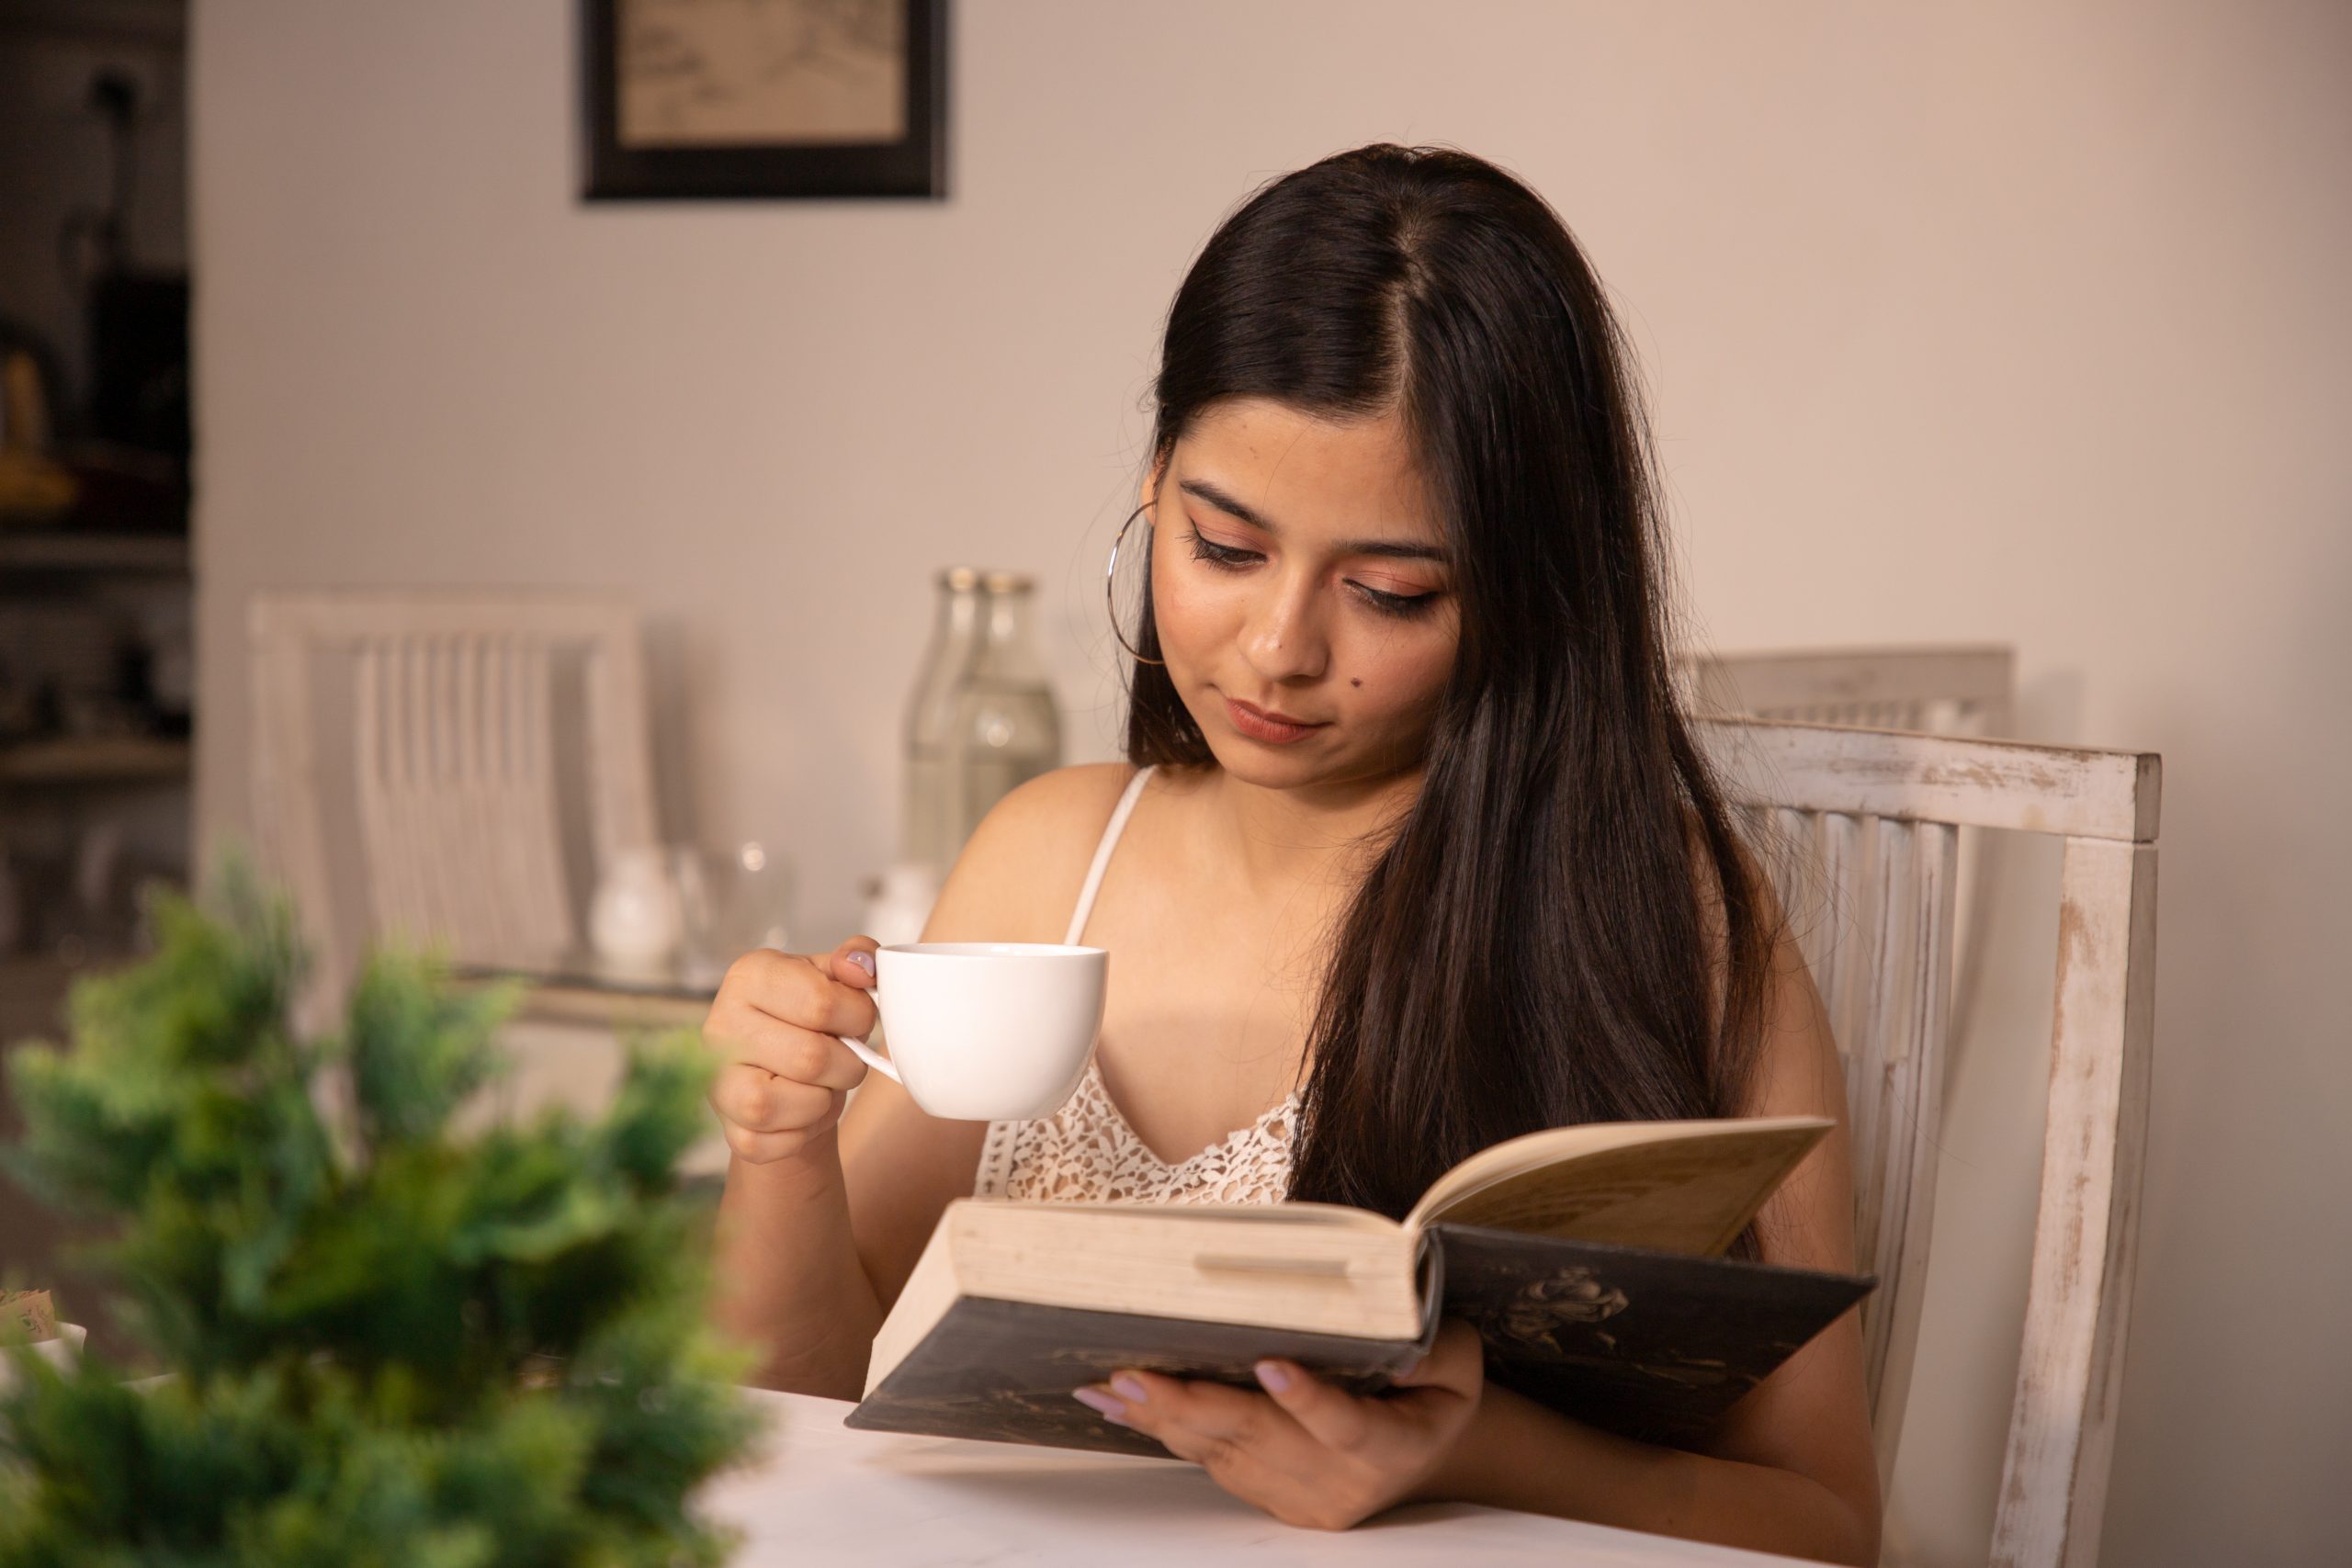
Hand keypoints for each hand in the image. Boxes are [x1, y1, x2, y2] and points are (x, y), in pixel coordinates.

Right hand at [702, 939, 881, 1163]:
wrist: (786, 1072)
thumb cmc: (812, 1020)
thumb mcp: (834, 977)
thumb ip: (856, 958)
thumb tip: (860, 967)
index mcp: (749, 976)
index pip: (821, 1002)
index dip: (858, 1017)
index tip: (857, 1018)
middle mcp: (721, 1025)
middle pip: (812, 1058)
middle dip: (848, 1064)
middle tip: (845, 1057)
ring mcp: (717, 1080)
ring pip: (795, 1103)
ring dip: (826, 1098)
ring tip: (823, 1083)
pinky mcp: (726, 1128)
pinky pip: (780, 1142)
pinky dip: (805, 1131)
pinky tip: (802, 1110)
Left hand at [1073, 1318, 1484, 1530]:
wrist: (1426, 1455)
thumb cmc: (1435, 1393)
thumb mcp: (1458, 1363)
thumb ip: (1432, 1345)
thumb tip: (1396, 1320)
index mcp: (1392, 1443)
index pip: (1346, 1424)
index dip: (1308, 1399)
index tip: (1272, 1365)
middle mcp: (1340, 1481)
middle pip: (1260, 1440)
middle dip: (1193, 1404)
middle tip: (1136, 1374)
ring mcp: (1300, 1497)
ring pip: (1223, 1453)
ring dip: (1163, 1417)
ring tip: (1113, 1386)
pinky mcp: (1270, 1499)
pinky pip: (1211, 1462)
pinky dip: (1166, 1428)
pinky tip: (1126, 1403)